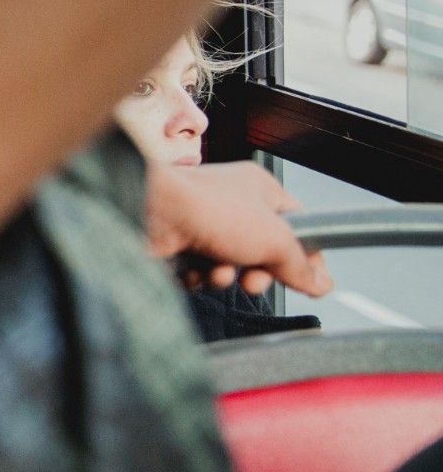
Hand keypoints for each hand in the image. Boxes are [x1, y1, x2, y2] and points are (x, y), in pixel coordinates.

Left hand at [144, 161, 331, 296]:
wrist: (150, 215)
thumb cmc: (207, 208)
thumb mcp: (274, 239)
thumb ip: (300, 264)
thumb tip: (320, 283)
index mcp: (258, 188)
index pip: (296, 224)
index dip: (305, 254)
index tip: (311, 280)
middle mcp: (229, 202)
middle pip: (260, 250)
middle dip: (259, 272)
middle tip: (254, 280)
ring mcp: (200, 223)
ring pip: (228, 264)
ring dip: (224, 275)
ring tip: (215, 269)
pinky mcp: (176, 244)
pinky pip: (198, 272)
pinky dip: (198, 276)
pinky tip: (192, 269)